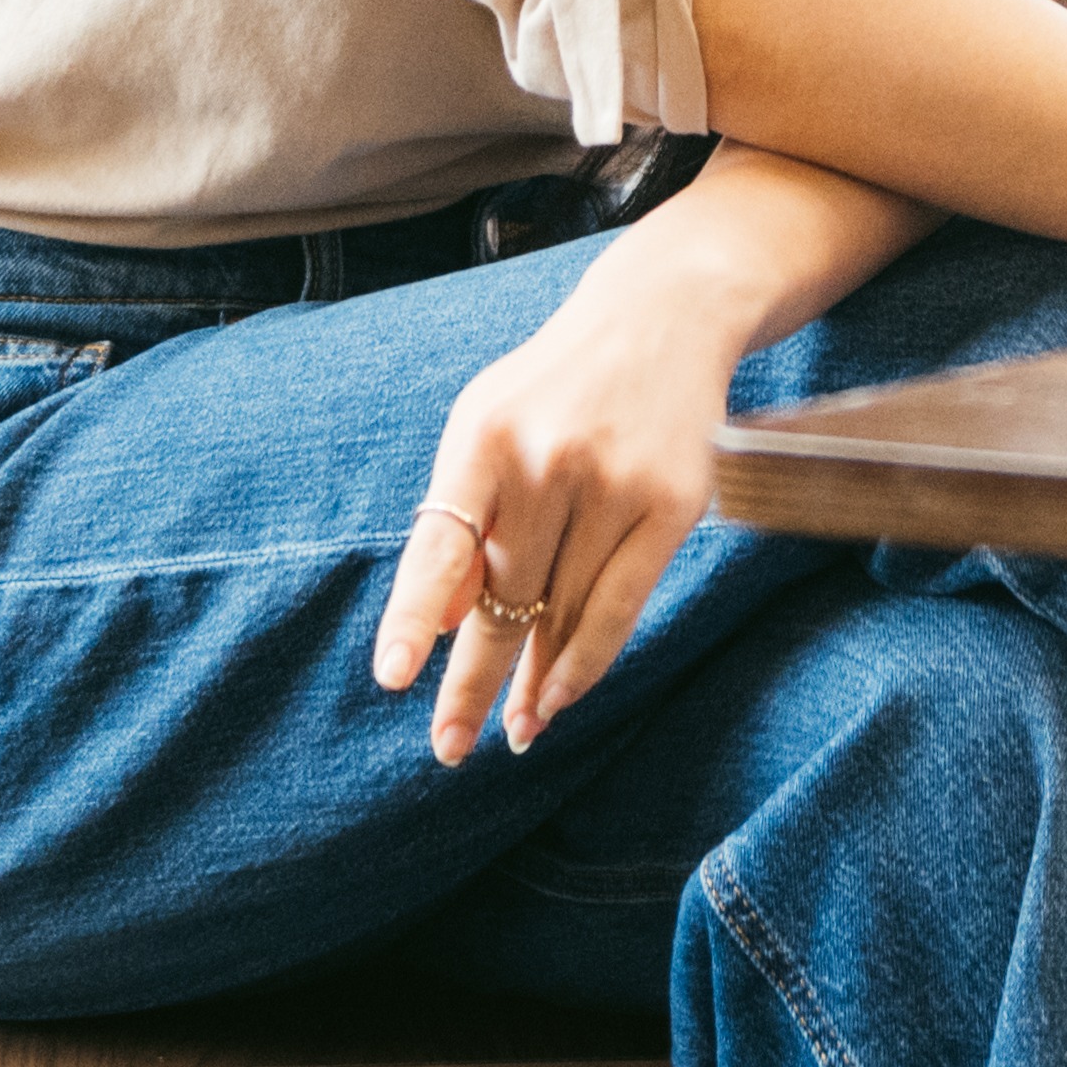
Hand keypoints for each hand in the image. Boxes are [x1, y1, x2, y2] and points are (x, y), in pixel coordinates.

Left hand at [376, 270, 740, 761]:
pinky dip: (586, 661)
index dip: (413, 615)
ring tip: (511, 732)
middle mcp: (549, 459)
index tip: (393, 677)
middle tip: (447, 748)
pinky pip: (620, 605)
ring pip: (562, 611)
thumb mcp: (486, 428)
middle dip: (471, 680)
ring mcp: (616, 482)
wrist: (663, 318)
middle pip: (504, 598)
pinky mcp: (673, 504)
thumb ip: (459, 518)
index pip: (442, 545)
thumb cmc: (554, 390)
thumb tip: (436, 626)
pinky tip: (558, 699)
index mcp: (484, 436)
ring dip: (531, 683)